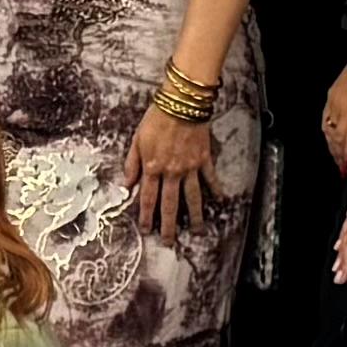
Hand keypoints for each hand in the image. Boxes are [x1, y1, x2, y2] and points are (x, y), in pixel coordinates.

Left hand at [124, 103, 215, 240]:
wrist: (182, 103)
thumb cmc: (156, 118)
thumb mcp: (137, 139)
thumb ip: (131, 163)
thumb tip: (127, 185)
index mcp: (152, 168)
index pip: (148, 198)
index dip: (146, 216)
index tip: (146, 230)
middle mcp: (172, 172)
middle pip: (170, 204)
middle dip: (168, 225)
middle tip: (169, 242)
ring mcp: (190, 167)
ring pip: (192, 197)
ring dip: (194, 216)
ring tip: (196, 231)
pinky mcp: (204, 159)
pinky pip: (210, 178)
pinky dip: (215, 189)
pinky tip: (220, 200)